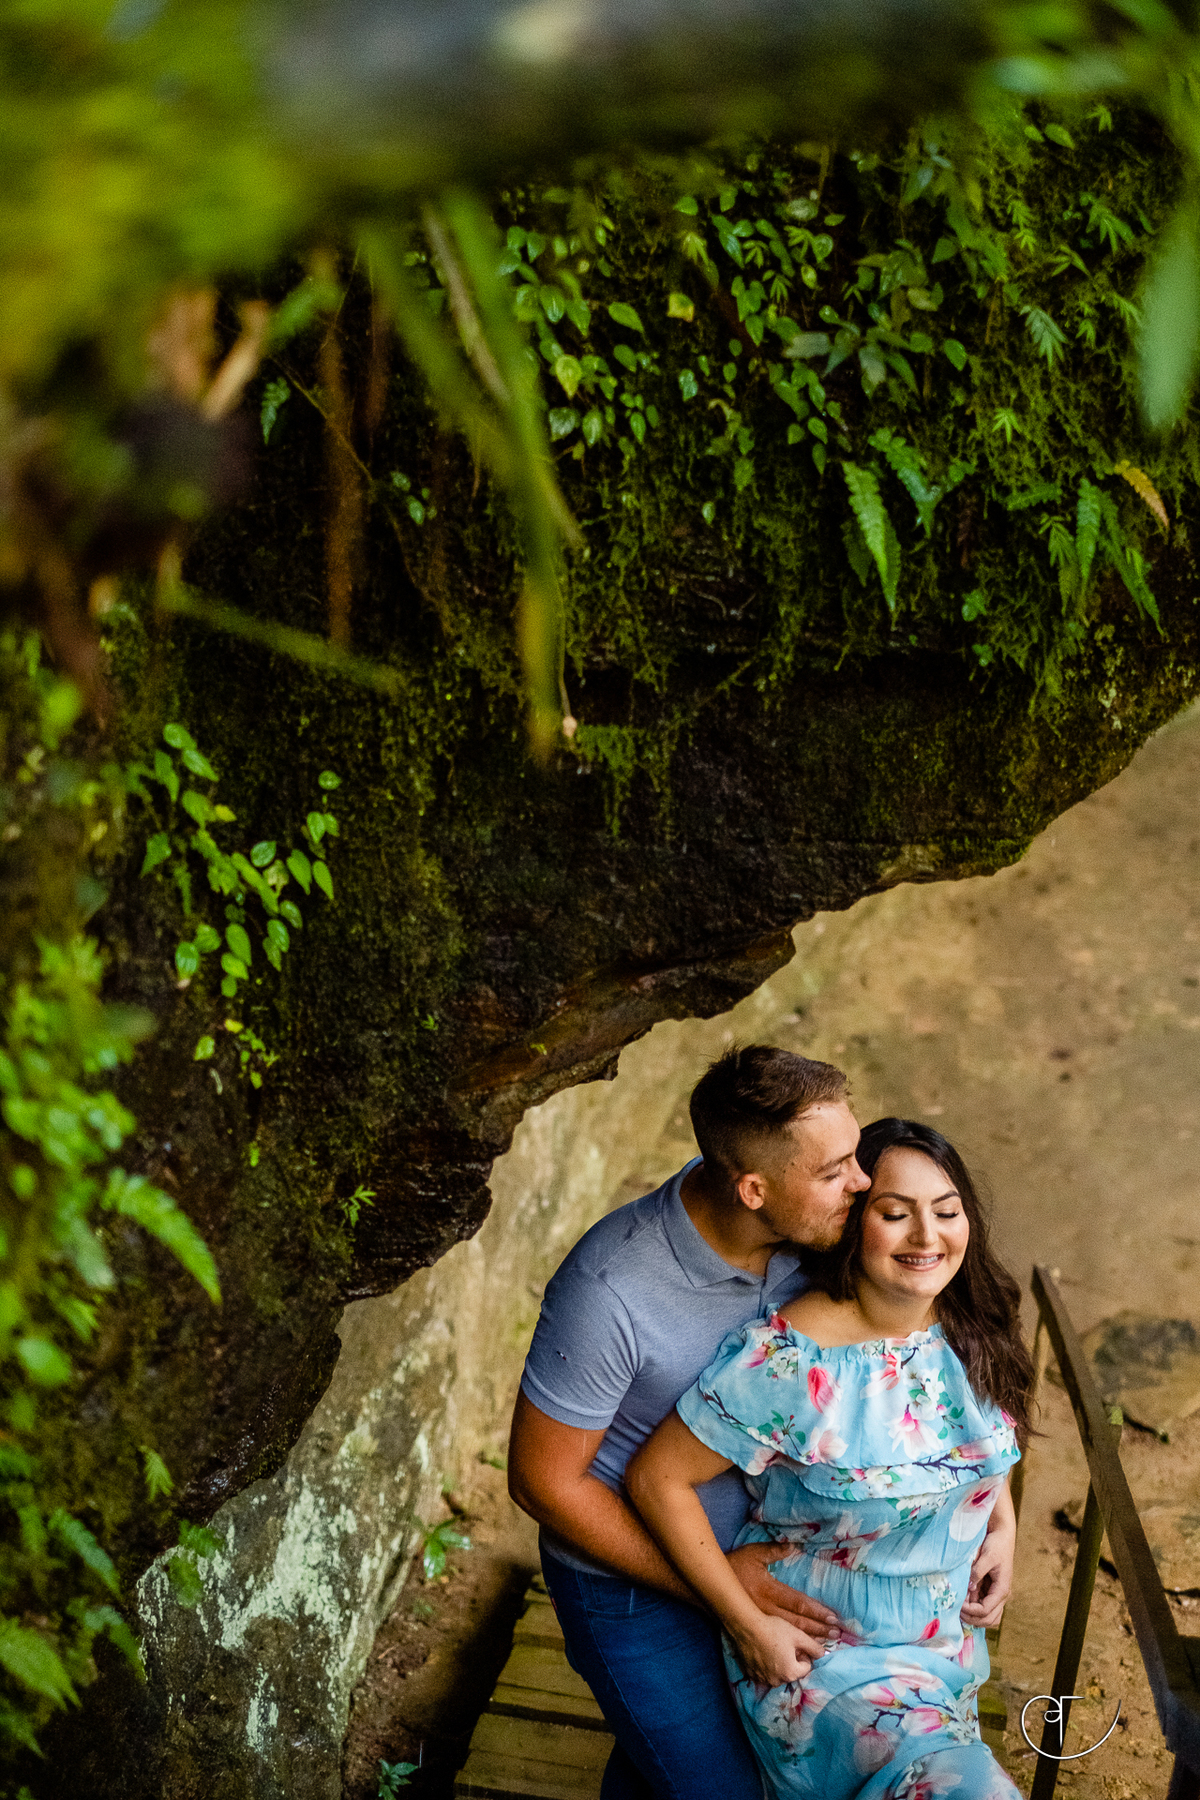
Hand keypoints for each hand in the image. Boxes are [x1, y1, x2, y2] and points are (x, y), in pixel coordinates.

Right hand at [727, 1541, 840, 1657]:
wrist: (711, 1587)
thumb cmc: (734, 1566)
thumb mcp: (753, 1553)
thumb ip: (774, 1550)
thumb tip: (794, 1546)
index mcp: (769, 1591)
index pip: (798, 1603)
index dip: (816, 1611)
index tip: (833, 1617)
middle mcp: (767, 1610)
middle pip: (797, 1623)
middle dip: (819, 1629)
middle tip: (837, 1634)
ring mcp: (760, 1622)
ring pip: (788, 1636)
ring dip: (809, 1640)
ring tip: (826, 1644)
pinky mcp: (755, 1628)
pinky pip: (777, 1642)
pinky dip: (792, 1647)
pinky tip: (802, 1651)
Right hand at [728, 1611, 816, 1687]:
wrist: (747, 1626)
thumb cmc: (774, 1630)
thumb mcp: (798, 1635)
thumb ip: (814, 1647)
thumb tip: (823, 1654)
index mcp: (791, 1673)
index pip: (806, 1667)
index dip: (804, 1654)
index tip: (795, 1644)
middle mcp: (777, 1681)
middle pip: (792, 1672)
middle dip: (792, 1661)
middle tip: (784, 1645)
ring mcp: (762, 1679)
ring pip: (778, 1673)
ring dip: (779, 1664)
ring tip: (772, 1647)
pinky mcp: (751, 1675)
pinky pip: (764, 1673)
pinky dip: (765, 1666)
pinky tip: (762, 1651)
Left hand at [961, 1524, 1013, 1628]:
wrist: (1002, 1535)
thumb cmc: (996, 1545)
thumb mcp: (986, 1556)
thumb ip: (977, 1572)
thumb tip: (969, 1587)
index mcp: (1002, 1589)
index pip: (986, 1610)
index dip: (971, 1611)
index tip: (958, 1604)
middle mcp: (1001, 1595)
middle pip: (989, 1619)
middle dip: (973, 1619)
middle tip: (957, 1612)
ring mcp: (996, 1594)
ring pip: (988, 1617)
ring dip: (974, 1617)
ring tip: (959, 1609)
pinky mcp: (991, 1590)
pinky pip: (984, 1607)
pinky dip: (974, 1609)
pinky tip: (963, 1602)